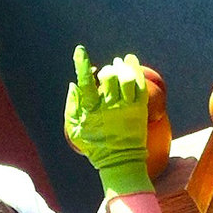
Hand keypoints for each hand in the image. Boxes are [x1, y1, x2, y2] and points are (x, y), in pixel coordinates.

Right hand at [64, 46, 152, 200]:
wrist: (120, 161)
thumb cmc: (95, 146)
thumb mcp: (75, 130)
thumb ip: (72, 106)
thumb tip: (74, 84)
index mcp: (91, 111)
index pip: (85, 84)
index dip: (82, 66)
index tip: (80, 51)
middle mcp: (109, 107)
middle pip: (108, 77)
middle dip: (106, 70)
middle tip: (106, 71)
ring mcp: (126, 107)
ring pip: (126, 78)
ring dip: (121, 67)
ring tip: (118, 64)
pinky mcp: (139, 109)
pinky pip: (140, 84)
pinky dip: (135, 69)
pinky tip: (131, 61)